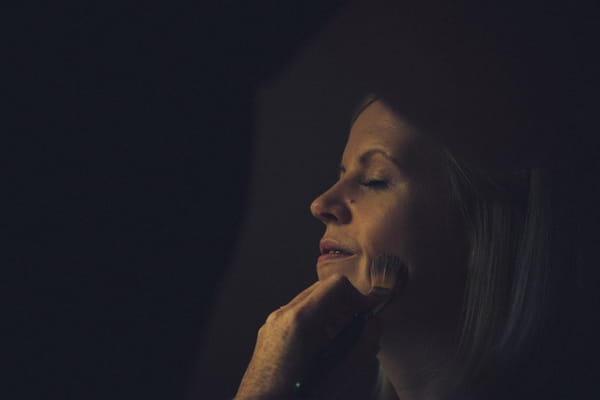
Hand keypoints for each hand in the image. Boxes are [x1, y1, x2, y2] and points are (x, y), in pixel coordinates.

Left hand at [235, 274, 382, 399]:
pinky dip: (315, 323)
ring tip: (345, 339)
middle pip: (323, 290)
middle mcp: (284, 314)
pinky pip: (297, 316)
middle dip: (346, 304)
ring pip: (309, 302)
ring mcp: (273, 322)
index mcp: (301, 319)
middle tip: (361, 324)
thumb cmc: (296, 394)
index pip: (336, 285)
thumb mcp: (340, 374)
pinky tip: (323, 348)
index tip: (369, 311)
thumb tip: (375, 324)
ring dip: (331, 314)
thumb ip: (363, 344)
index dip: (358, 296)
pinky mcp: (269, 333)